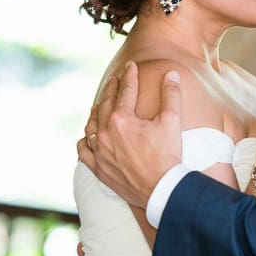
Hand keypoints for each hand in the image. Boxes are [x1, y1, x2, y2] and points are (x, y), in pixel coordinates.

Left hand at [77, 62, 181, 207]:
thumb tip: (171, 74)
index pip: (125, 92)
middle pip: (105, 105)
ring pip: (91, 126)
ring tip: (100, 105)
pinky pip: (83, 151)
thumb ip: (171, 95)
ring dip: (96, 113)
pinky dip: (84, 141)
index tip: (131, 66)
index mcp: (122, 120)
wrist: (161, 189)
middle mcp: (105, 134)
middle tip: (115, 80)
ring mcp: (99, 152)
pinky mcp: (98, 169)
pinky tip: (88, 137)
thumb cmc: (167, 155)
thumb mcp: (172, 121)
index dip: (130, 77)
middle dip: (111, 90)